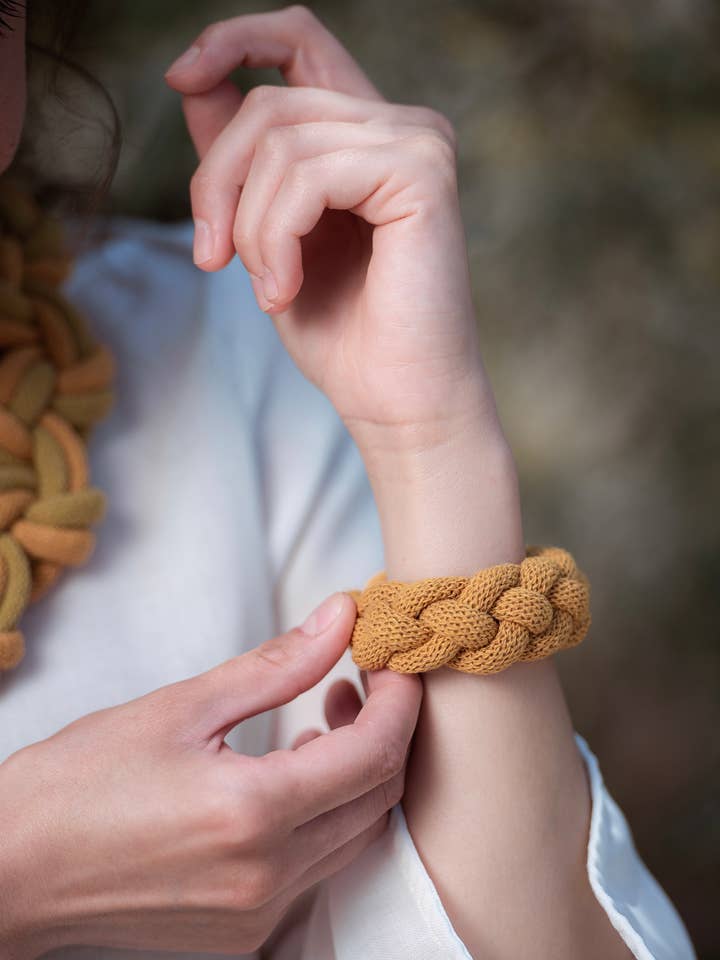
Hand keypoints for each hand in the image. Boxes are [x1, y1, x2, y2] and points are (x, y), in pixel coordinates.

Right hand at [0, 593, 420, 957]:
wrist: (11, 871)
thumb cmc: (80, 782)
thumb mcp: (182, 706)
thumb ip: (278, 665)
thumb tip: (342, 616)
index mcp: (254, 814)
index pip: (376, 753)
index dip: (400, 699)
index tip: (389, 659)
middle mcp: (268, 878)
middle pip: (379, 798)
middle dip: (388, 730)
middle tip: (360, 679)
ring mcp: (258, 916)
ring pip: (356, 835)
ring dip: (360, 772)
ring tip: (325, 716)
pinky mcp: (243, 934)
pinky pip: (319, 867)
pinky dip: (328, 814)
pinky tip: (294, 773)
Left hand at [165, 5, 497, 455]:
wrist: (396, 403)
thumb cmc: (343, 334)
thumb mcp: (268, 236)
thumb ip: (242, 163)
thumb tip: (193, 84)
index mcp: (365, 137)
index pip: (299, 39)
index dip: (233, 40)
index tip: (180, 76)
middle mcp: (400, 127)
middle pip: (268, 102)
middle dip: (217, 180)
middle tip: (210, 257)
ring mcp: (417, 142)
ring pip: (280, 138)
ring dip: (250, 224)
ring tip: (267, 288)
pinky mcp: (422, 172)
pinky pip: (308, 172)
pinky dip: (277, 235)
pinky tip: (285, 288)